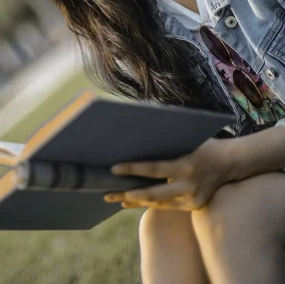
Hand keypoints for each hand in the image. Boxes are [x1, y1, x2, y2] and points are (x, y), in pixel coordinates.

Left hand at [104, 137, 234, 211]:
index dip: (133, 169)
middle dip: (127, 194)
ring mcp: (192, 199)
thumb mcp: (186, 138)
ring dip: (135, 201)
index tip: (113, 169)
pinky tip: (132, 202)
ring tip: (116, 198)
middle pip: (152, 194)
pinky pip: (167, 206)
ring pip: (158, 204)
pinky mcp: (194, 207)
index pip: (153, 168)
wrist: (231, 162)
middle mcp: (189, 185)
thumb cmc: (204, 144)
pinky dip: (150, 203)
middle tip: (107, 193)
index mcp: (185, 165)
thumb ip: (166, 140)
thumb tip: (139, 130)